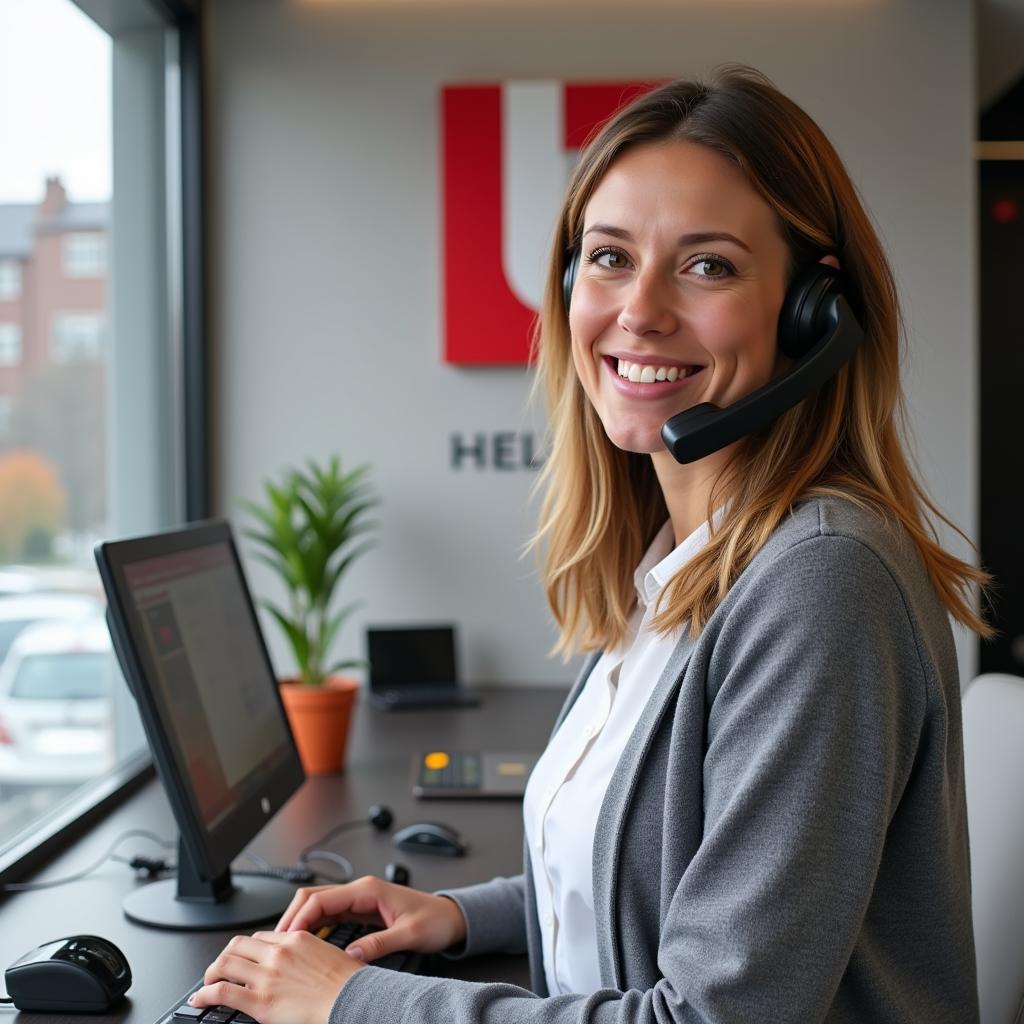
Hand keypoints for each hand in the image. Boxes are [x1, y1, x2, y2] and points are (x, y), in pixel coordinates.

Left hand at [191, 930, 361, 1023]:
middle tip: (220, 968)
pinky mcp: (260, 1001)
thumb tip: (297, 963)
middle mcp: (278, 952)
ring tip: (208, 982)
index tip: (242, 958)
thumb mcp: (327, 954)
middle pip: (237, 945)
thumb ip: (306, 953)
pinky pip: (223, 992)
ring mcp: (267, 976)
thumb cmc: (347, 982)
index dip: (246, 949)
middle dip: (224, 957)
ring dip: (211, 973)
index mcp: (295, 939)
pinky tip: (201, 999)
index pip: (260, 937)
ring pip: (224, 964)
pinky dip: (206, 994)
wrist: (352, 998)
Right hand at [276, 876, 466, 961]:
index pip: (321, 898)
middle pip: (314, 898)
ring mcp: (359, 900)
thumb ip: (379, 944)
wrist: (451, 917)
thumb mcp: (409, 934)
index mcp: (368, 890)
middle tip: (276, 944)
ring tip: (286, 946)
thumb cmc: (435, 920)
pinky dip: (314, 927)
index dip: (299, 918)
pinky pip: (330, 916)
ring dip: (301, 923)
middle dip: (292, 918)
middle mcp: (360, 891)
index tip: (286, 938)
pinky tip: (307, 944)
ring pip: (319, 906)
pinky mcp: (361, 911)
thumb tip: (351, 957)